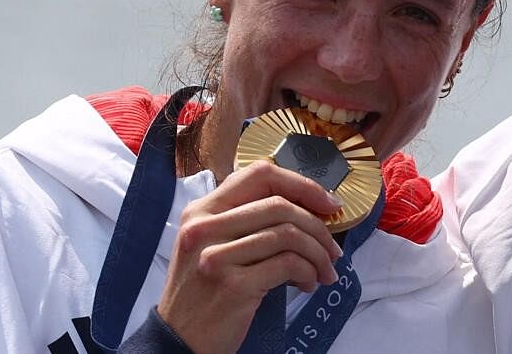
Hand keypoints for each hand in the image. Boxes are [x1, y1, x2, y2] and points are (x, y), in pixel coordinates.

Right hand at [156, 160, 343, 353]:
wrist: (178, 341)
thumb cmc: (205, 291)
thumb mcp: (214, 245)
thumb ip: (248, 220)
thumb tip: (310, 208)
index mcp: (202, 210)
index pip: (260, 174)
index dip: (301, 184)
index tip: (327, 203)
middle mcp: (204, 227)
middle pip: (281, 204)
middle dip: (318, 226)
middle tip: (332, 248)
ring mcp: (216, 256)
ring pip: (289, 234)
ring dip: (318, 253)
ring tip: (323, 270)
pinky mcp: (233, 285)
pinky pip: (289, 264)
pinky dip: (308, 272)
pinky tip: (307, 284)